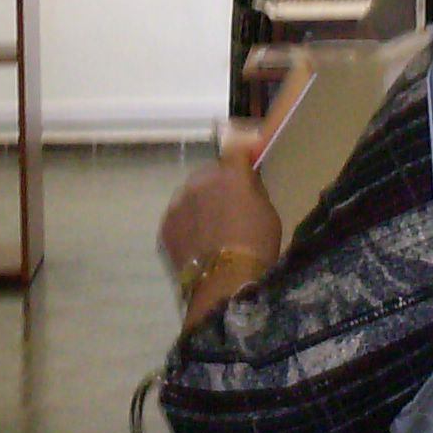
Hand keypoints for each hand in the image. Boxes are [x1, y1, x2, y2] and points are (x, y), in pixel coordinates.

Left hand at [158, 141, 282, 281]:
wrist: (226, 281)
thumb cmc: (256, 246)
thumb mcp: (267, 212)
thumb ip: (253, 189)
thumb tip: (246, 181)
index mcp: (230, 175)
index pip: (235, 150)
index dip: (242, 157)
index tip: (247, 164)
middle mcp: (200, 181)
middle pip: (209, 173)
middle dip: (218, 182)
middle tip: (228, 204)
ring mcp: (178, 202)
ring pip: (190, 194)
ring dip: (199, 202)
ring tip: (210, 226)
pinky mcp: (166, 224)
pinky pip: (178, 215)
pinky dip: (186, 222)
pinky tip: (196, 241)